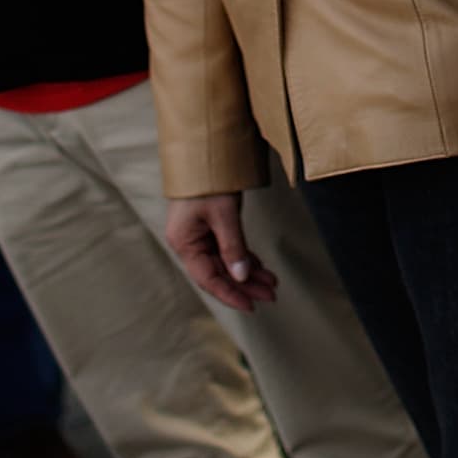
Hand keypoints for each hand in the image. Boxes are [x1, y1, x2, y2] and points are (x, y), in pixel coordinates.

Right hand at [163, 192, 277, 310]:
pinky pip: (228, 250)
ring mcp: (199, 236)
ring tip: (272, 284)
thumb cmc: (207, 181)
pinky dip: (245, 258)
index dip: (230, 295)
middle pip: (219, 274)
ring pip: (226, 263)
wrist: (202, 151)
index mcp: (184, 243)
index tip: (251, 306)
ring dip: (248, 274)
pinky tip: (261, 268)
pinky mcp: (209, 228)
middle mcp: (189, 243)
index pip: (208, 279)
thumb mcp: (223, 214)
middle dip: (245, 286)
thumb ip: (233, 246)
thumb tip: (242, 276)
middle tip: (271, 296)